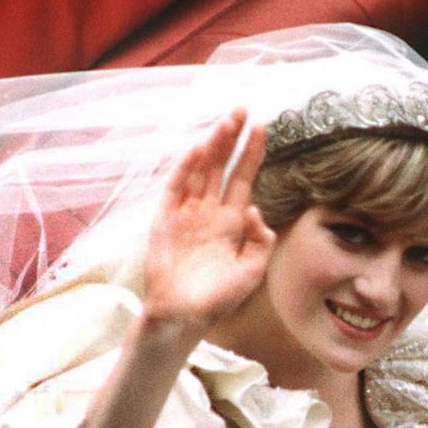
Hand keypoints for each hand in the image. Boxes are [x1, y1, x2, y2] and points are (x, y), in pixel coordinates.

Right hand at [142, 110, 274, 330]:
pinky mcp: (165, 221)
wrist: (184, 317)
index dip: (251, 153)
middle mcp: (209, 211)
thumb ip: (261, 240)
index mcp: (231, 222)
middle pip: (221, 167)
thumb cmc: (218, 298)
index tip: (261, 127)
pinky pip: (175, 189)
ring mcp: (186, 213)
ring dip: (211, 146)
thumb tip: (256, 209)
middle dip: (231, 138)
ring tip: (225, 122)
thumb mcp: (252, 271)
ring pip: (200, 172)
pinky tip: (196, 150)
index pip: (243, 179)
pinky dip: (184, 169)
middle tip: (241, 110)